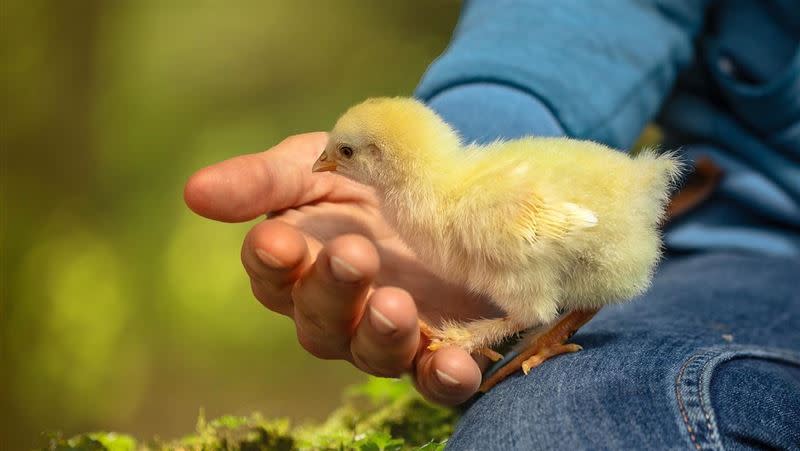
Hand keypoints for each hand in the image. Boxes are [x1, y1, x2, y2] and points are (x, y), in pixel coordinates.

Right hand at [184, 132, 499, 404]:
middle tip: (354, 255)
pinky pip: (435, 377)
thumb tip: (194, 192)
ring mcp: (386, 333)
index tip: (279, 241)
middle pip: (319, 320)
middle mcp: (335, 309)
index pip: (272, 273)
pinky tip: (456, 364)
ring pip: (372, 353)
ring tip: (396, 306)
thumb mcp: (315, 164)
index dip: (272, 261)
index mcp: (298, 263)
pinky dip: (445, 376)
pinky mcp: (439, 347)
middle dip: (332, 290)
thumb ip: (263, 180)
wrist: (441, 186)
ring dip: (382, 335)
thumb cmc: (361, 174)